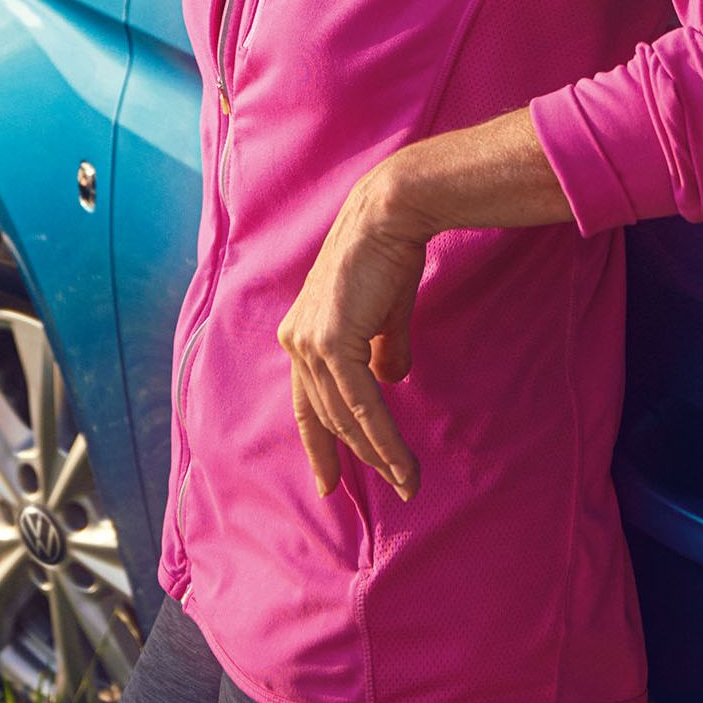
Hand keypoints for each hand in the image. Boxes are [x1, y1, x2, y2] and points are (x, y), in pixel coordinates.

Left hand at [278, 163, 429, 504]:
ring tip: (407, 480)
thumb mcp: (384, 312)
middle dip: (358, 457)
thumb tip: (394, 381)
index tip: (330, 480)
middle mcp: (296, 342)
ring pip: (345, 417)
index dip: (321, 443)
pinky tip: (401, 461)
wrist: (390, 215)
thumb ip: (383, 350)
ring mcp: (309, 344)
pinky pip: (361, 405)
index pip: (308, 402)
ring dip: (379, 454)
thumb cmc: (388, 254)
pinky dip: (383, 438)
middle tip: (390, 488)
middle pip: (327, 416)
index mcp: (301, 333)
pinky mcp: (332, 344)